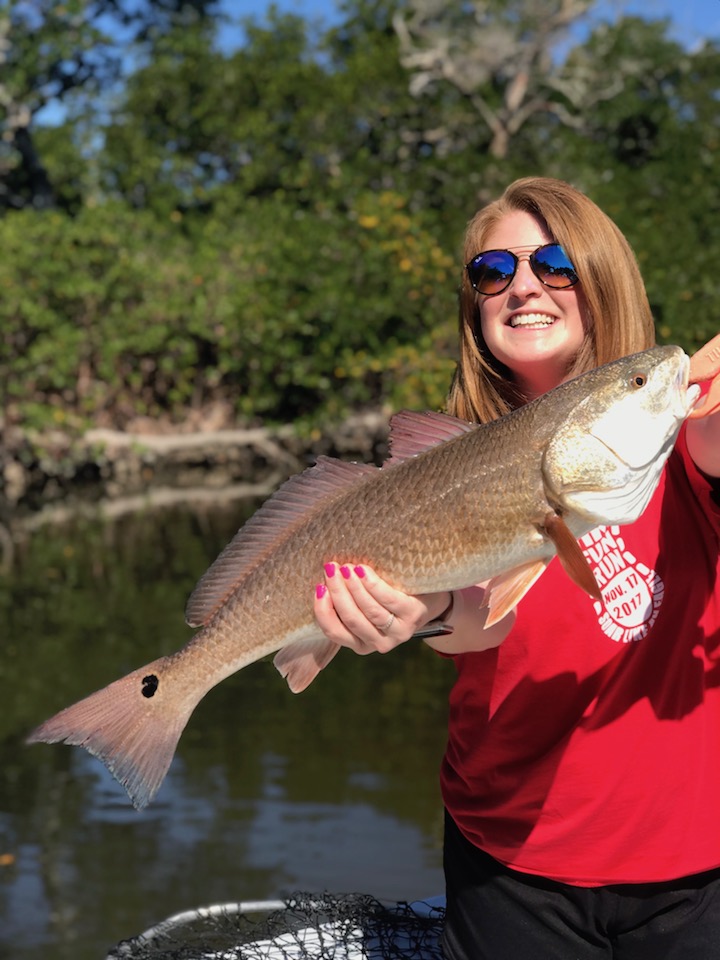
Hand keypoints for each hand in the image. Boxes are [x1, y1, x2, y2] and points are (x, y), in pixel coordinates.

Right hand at [313, 562, 448, 654]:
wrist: (427, 598)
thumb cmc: (387, 599)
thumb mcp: (364, 606)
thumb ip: (346, 602)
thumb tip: (322, 578)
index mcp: (360, 643)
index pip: (335, 632)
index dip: (323, 611)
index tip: (319, 588)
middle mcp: (378, 643)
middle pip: (352, 619)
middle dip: (338, 593)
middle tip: (330, 569)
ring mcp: (398, 632)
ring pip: (370, 611)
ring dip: (354, 588)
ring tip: (345, 568)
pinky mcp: (413, 616)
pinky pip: (389, 601)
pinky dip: (373, 585)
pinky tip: (362, 570)